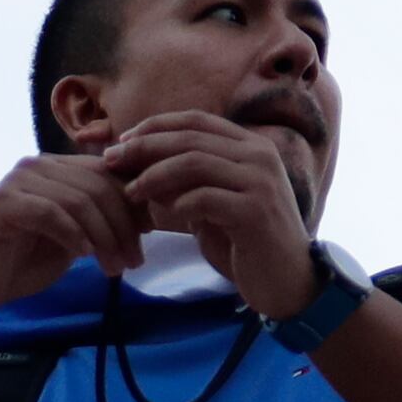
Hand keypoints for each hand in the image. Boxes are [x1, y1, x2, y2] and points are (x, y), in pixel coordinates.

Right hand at [0, 152, 146, 314]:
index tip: (152, 236)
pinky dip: (73, 234)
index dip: (134, 202)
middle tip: (135, 260)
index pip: (108, 174)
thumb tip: (149, 215)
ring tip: (116, 267)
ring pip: (79, 199)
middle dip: (124, 225)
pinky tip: (85, 256)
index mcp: (56, 168)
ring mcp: (18, 180)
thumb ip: (99, 222)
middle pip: (98, 185)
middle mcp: (38, 165)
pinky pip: (51, 212)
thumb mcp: (72, 240)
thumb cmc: (20, 264)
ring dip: (104, 236)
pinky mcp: (3, 202)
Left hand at [107, 110, 321, 318]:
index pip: (196, 120)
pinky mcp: (255, 211)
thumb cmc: (246, 243)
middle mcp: (259, 155)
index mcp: (251, 146)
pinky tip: (164, 218)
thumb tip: (139, 170)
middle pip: (191, 137)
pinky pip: (204, 198)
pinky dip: (177, 205)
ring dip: (154, 175)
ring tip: (131, 193)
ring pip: (195, 161)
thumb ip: (189, 183)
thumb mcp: (216, 204)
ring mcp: (260, 181)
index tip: (122, 142)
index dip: (155, 126)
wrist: (289, 281)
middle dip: (144, 146)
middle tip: (112, 161)